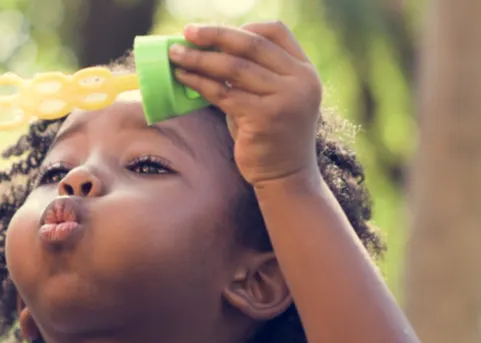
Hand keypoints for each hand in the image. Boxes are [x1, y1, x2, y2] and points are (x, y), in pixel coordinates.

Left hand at [167, 21, 321, 184]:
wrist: (287, 177)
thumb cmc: (270, 135)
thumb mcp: (271, 98)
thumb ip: (252, 74)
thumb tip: (207, 50)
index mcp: (305, 70)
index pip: (276, 32)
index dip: (243, 27)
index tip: (215, 32)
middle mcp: (300, 81)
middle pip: (251, 45)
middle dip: (215, 35)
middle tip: (187, 32)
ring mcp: (285, 99)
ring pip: (233, 68)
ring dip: (199, 58)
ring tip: (175, 54)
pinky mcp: (265, 118)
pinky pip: (224, 93)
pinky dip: (200, 82)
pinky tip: (183, 78)